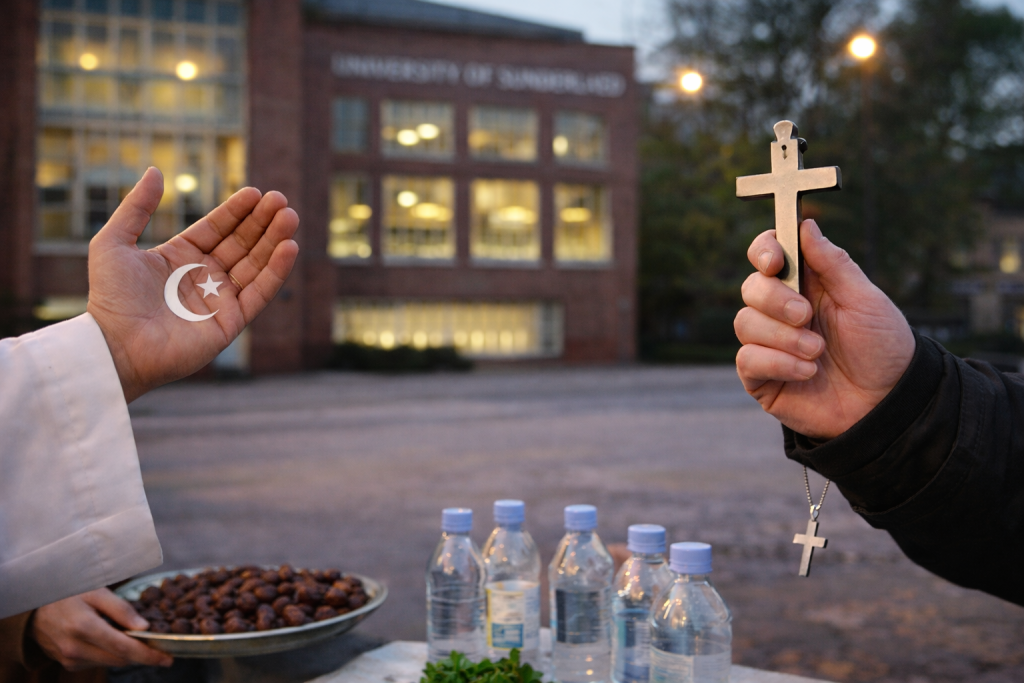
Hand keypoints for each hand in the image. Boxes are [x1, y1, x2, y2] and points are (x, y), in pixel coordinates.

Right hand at [31, 588, 172, 669]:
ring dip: (127, 653)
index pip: (123, 648)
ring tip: (136, 637)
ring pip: (111, 662)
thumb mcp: (96, 592)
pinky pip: (98, 662)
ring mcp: (70, 659)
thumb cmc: (69, 594)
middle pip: (120, 659)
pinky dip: (111, 654)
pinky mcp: (68, 664)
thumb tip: (144, 627)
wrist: (34, 609)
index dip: (148, 655)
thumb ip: (121, 609)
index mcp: (84, 627)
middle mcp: (75, 648)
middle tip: (160, 646)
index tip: (167, 658)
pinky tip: (112, 639)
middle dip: (143, 655)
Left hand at [87, 167, 298, 402]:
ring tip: (290, 217)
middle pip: (242, 243)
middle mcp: (204, 277)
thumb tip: (155, 171)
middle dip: (262, 221)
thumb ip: (136, 207)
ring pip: (256, 264)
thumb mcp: (113, 242)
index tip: (255, 193)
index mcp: (180, 257)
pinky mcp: (231, 322)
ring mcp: (220, 300)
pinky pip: (259, 292)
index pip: (217, 228)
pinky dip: (276, 271)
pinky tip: (288, 248)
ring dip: (275, 240)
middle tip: (281, 200)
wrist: (116, 345)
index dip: (236, 211)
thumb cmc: (110, 297)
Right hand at [734, 219, 914, 438]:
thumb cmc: (882, 348)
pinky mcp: (762, 378)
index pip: (767, 255)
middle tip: (807, 315)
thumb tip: (806, 224)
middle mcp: (781, 312)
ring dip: (782, 336)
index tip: (775, 262)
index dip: (763, 251)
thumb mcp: (865, 299)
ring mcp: (769, 344)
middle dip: (775, 300)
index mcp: (806, 284)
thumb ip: (834, 263)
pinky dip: (777, 362)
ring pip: (744, 323)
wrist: (888, 404)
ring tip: (817, 351)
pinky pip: (747, 360)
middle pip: (751, 287)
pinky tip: (807, 372)